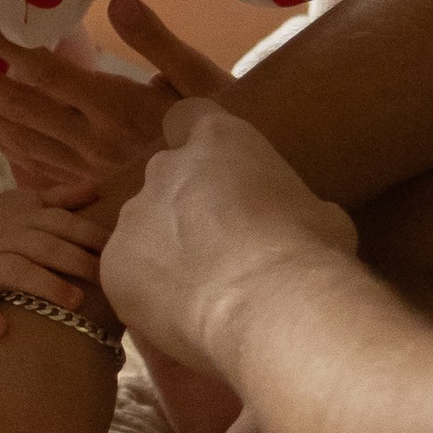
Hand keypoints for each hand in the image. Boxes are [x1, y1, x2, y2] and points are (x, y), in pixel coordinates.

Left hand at [0, 0, 231, 193]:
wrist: (237, 188)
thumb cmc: (224, 121)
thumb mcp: (200, 76)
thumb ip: (156, 41)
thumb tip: (119, 0)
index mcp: (117, 107)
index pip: (51, 75)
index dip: (13, 51)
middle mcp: (95, 141)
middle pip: (27, 111)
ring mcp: (91, 168)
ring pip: (27, 142)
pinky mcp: (95, 187)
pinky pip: (42, 169)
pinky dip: (13, 149)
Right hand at [0, 185, 106, 336]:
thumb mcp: (26, 201)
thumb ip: (62, 198)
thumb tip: (98, 188)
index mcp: (28, 217)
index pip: (64, 224)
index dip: (91, 235)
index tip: (117, 250)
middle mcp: (9, 236)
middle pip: (48, 247)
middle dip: (78, 261)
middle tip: (105, 279)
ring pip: (19, 271)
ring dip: (47, 284)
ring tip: (75, 301)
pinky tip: (0, 330)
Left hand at [100, 100, 356, 374]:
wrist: (268, 304)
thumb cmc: (306, 250)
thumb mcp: (320, 213)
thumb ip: (290, 204)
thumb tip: (301, 221)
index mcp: (219, 140)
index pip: (190, 118)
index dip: (199, 144)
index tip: (216, 174)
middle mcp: (167, 167)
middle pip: (166, 178)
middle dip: (185, 206)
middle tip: (217, 247)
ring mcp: (135, 215)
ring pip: (143, 229)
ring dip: (164, 251)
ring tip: (199, 292)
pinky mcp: (113, 263)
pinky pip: (126, 273)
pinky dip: (147, 291)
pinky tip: (178, 315)